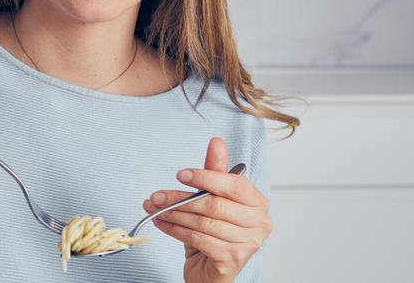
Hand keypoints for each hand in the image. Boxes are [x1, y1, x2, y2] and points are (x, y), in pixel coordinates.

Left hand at [144, 138, 271, 282]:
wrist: (211, 269)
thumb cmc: (215, 231)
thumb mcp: (214, 198)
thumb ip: (215, 172)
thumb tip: (216, 142)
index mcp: (258, 203)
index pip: (235, 184)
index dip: (206, 177)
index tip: (181, 174)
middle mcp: (259, 224)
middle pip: (214, 205)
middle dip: (180, 198)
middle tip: (156, 195)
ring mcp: (247, 244)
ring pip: (203, 222)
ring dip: (172, 214)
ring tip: (154, 209)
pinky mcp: (231, 261)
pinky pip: (197, 239)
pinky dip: (174, 230)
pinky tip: (162, 223)